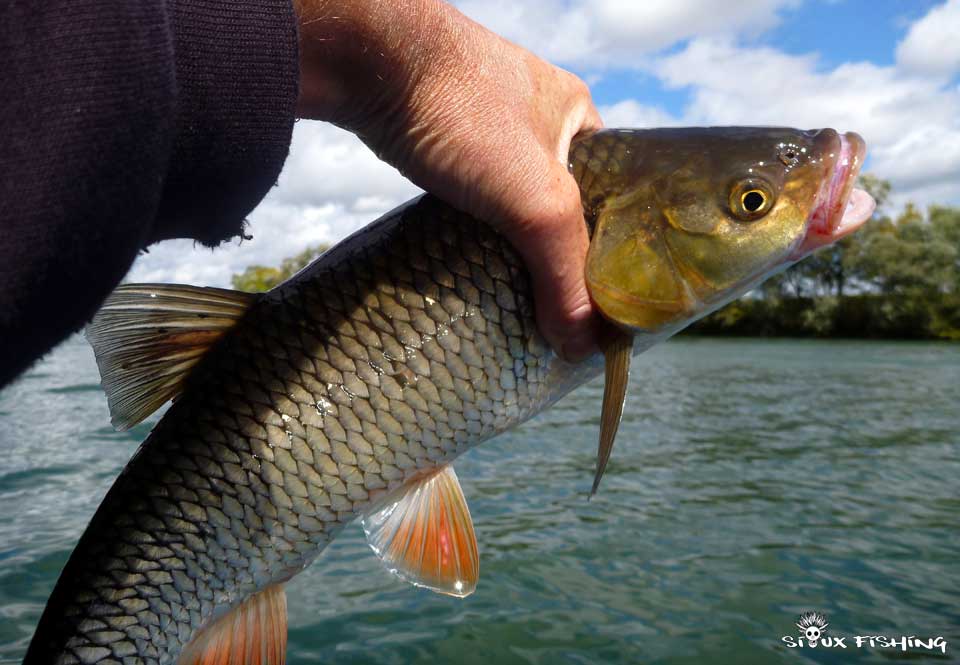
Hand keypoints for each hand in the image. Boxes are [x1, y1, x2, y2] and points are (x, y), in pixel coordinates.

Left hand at [293, 0, 602, 360]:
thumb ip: (564, 269)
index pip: (613, 193)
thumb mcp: (534, 199)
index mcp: (578, 114)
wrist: (364, 58)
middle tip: (553, 307)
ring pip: (510, 199)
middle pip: (560, 201)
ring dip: (509, 242)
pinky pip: (469, 194)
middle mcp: (536, 116)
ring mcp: (484, 126)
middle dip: (555, 251)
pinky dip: (470, 227)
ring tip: (511, 295)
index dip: (610, 245)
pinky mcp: (438, 138)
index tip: (603, 296)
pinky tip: (465, 259)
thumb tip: (583, 343)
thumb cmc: (462, 111)